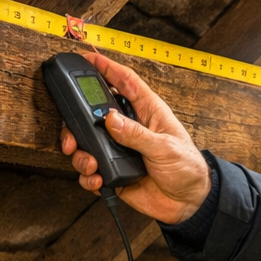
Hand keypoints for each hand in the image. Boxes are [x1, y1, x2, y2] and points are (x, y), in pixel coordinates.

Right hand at [60, 52, 210, 222]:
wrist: (188, 203)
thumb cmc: (187, 168)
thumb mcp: (166, 147)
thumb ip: (137, 134)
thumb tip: (110, 119)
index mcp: (147, 112)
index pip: (124, 82)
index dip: (106, 67)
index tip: (86, 57)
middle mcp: (129, 127)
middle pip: (94, 112)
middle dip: (77, 121)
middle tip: (71, 135)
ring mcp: (119, 149)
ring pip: (86, 143)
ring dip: (81, 154)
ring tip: (90, 164)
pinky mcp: (113, 171)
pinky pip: (91, 171)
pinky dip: (88, 176)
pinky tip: (98, 179)